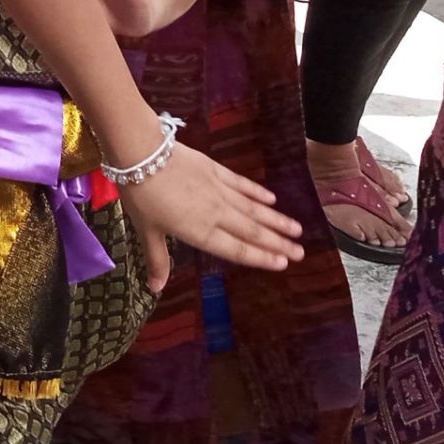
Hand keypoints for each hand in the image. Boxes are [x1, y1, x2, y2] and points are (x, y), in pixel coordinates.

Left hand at [116, 141, 304, 293]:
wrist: (142, 153)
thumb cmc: (141, 196)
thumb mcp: (147, 231)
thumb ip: (157, 259)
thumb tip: (155, 289)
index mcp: (200, 232)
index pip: (236, 249)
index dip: (261, 257)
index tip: (284, 264)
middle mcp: (216, 213)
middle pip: (252, 231)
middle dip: (278, 242)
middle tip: (301, 252)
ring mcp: (219, 190)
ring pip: (253, 209)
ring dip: (276, 219)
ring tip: (297, 229)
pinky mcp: (215, 170)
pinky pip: (241, 184)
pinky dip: (257, 193)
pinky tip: (272, 199)